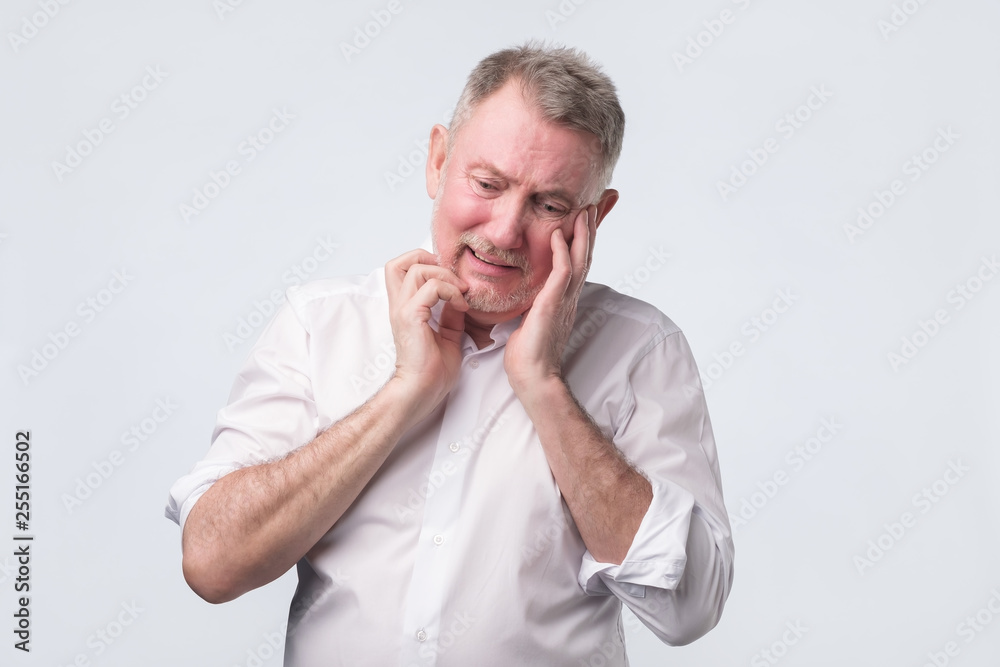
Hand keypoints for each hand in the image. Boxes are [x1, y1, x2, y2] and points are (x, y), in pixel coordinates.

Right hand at [384, 249, 468, 419]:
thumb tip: (459, 299)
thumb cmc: (432, 372)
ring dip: (444, 275)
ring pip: (415, 268)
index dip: (427, 264)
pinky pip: (430, 287)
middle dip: (428, 260)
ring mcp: (403, 310)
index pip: (402, 269)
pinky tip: (461, 306)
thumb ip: (450, 315)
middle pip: (399, 262)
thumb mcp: (448, 336)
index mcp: (405, 308)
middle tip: (451, 278)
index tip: (451, 281)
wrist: (423, 391)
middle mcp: (399, 305)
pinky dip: (450, 291)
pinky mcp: (410, 317)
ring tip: (460, 293)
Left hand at [504, 205, 596, 397]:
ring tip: (584, 209)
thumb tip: (524, 292)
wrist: (532, 376)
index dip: (582, 239)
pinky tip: (558, 234)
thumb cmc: (528, 353)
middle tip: (594, 204)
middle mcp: (570, 297)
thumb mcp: (529, 318)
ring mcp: (564, 300)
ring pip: (580, 259)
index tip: (584, 216)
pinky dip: (562, 252)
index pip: (577, 262)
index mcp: (564, 299)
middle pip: (586, 255)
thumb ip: (532, 302)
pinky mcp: (553, 304)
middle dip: (590, 229)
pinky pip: (562, 273)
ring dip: (582, 233)